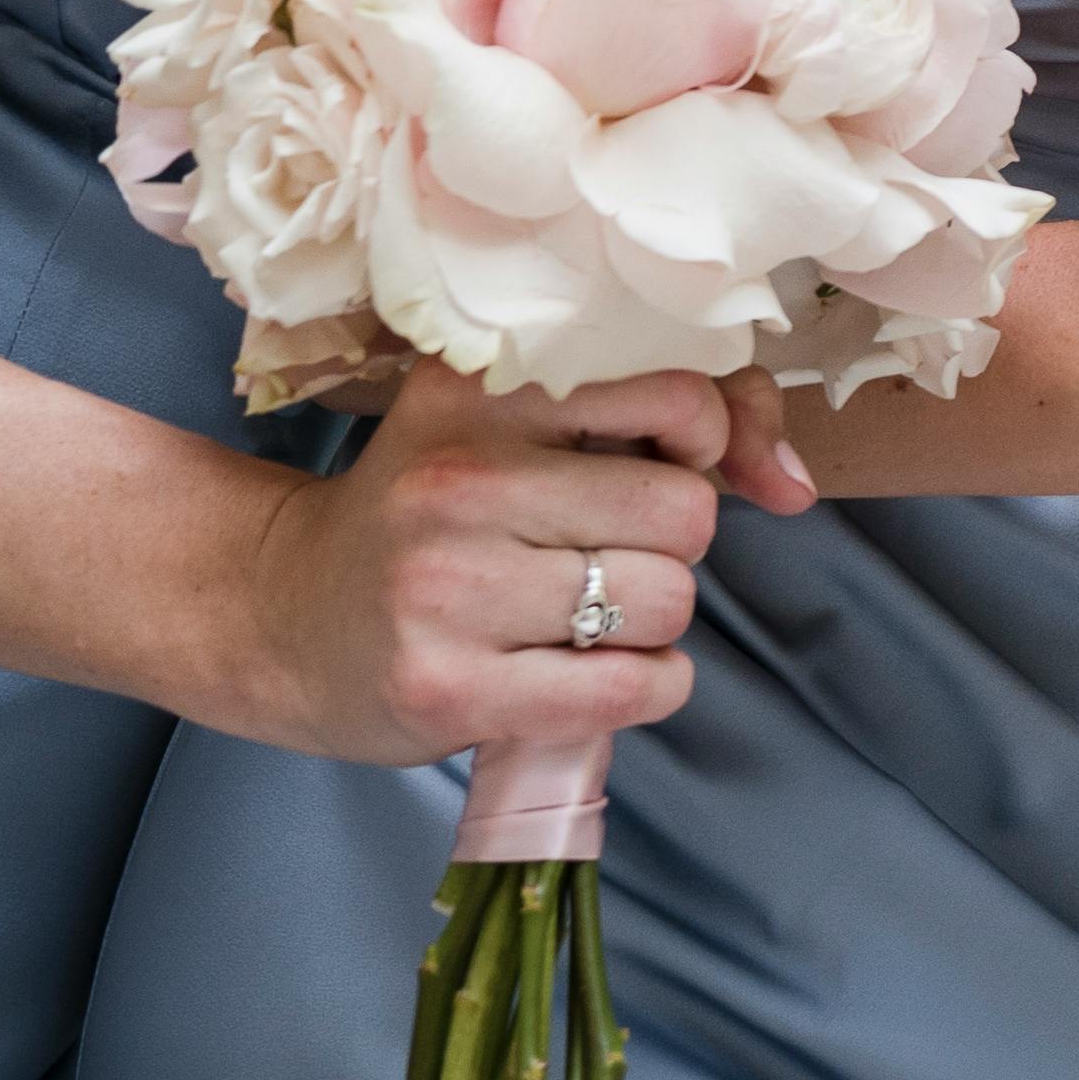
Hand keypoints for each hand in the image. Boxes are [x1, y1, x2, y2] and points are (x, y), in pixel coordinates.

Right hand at [227, 361, 802, 762]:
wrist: (282, 616)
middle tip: (609, 551)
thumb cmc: (440, 514)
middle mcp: (461, 479)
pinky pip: (629, 688)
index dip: (700, 442)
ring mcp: (446, 589)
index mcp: (485, 389)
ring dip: (656, 620)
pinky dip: (648, 686)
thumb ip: (688, 418)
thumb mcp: (531, 429)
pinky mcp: (448, 689)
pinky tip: (599, 672)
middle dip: (674, 544)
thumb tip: (796, 484)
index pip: (682, 396)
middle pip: (687, 513)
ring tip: (588, 613)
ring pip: (667, 602)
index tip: (657, 463)